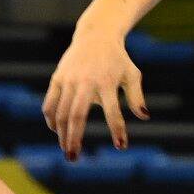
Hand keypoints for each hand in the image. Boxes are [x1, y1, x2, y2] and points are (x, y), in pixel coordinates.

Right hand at [43, 29, 144, 157]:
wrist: (96, 36)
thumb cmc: (118, 59)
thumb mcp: (132, 74)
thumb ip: (137, 97)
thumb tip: (144, 117)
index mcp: (106, 82)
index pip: (113, 111)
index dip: (117, 129)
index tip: (121, 146)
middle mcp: (85, 82)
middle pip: (76, 116)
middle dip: (74, 139)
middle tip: (73, 158)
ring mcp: (69, 80)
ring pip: (60, 112)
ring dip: (61, 134)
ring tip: (66, 150)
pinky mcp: (57, 78)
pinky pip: (50, 103)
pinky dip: (50, 119)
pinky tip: (56, 131)